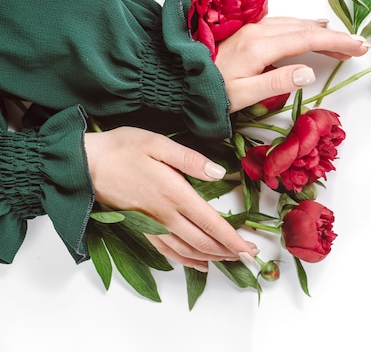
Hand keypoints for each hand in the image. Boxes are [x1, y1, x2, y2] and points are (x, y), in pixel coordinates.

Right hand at [84, 126, 257, 271]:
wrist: (82, 165)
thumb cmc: (120, 149)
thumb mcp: (157, 143)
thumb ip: (191, 160)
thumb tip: (220, 173)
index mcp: (174, 194)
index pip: (212, 224)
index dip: (233, 239)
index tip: (250, 248)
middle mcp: (165, 215)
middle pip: (204, 242)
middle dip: (229, 251)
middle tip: (250, 256)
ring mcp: (151, 225)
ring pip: (188, 251)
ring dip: (212, 258)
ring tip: (231, 260)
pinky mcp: (140, 228)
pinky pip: (167, 252)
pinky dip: (186, 260)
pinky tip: (199, 263)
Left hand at [215, 17, 370, 111]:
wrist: (179, 81)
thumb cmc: (210, 93)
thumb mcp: (243, 95)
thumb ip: (276, 82)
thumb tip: (308, 73)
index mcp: (260, 46)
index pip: (307, 39)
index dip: (336, 41)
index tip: (358, 46)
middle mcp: (258, 31)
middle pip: (305, 28)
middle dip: (334, 36)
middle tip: (358, 45)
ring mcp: (252, 29)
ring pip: (295, 24)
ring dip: (320, 31)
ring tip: (341, 41)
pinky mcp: (248, 32)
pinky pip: (284, 24)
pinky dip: (303, 27)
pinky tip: (310, 28)